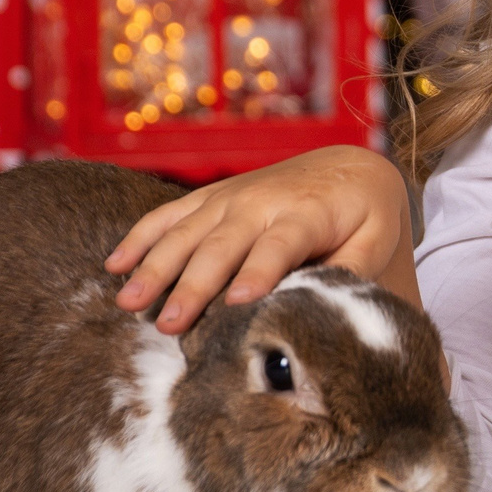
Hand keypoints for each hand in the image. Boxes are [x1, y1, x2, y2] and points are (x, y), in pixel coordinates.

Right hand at [107, 146, 411, 331]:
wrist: (348, 166)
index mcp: (306, 214)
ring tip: (129, 303)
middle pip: (222, 246)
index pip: (279, 246)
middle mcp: (261, 202)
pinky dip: (141, 237)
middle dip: (193, 285)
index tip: (237, 302)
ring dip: (155, 266)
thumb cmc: (364, 216)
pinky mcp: (211, 198)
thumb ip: (354, 269)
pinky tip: (114, 266)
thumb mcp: (376, 239)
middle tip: (170, 325)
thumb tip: (326, 303)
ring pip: (186, 232)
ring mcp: (230, 197)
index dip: (258, 272)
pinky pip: (169, 215)